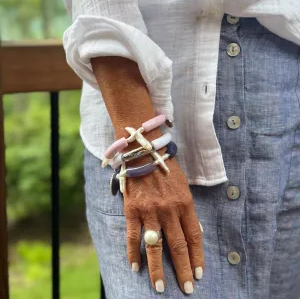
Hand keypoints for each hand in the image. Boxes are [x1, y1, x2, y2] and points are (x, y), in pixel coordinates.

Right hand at [124, 155, 203, 293]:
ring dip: (157, 270)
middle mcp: (169, 210)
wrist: (143, 152)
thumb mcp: (183, 186)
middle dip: (183, 270)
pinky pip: (133, 237)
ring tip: (159, 288)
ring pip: (155, 246)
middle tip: (186, 289)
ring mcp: (150, 211)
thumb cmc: (165, 168)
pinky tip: (135, 267)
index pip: (194, 236)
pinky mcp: (132, 210)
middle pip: (177, 246)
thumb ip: (187, 209)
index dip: (197, 257)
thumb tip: (193, 231)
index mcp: (185, 203)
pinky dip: (133, 254)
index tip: (199, 274)